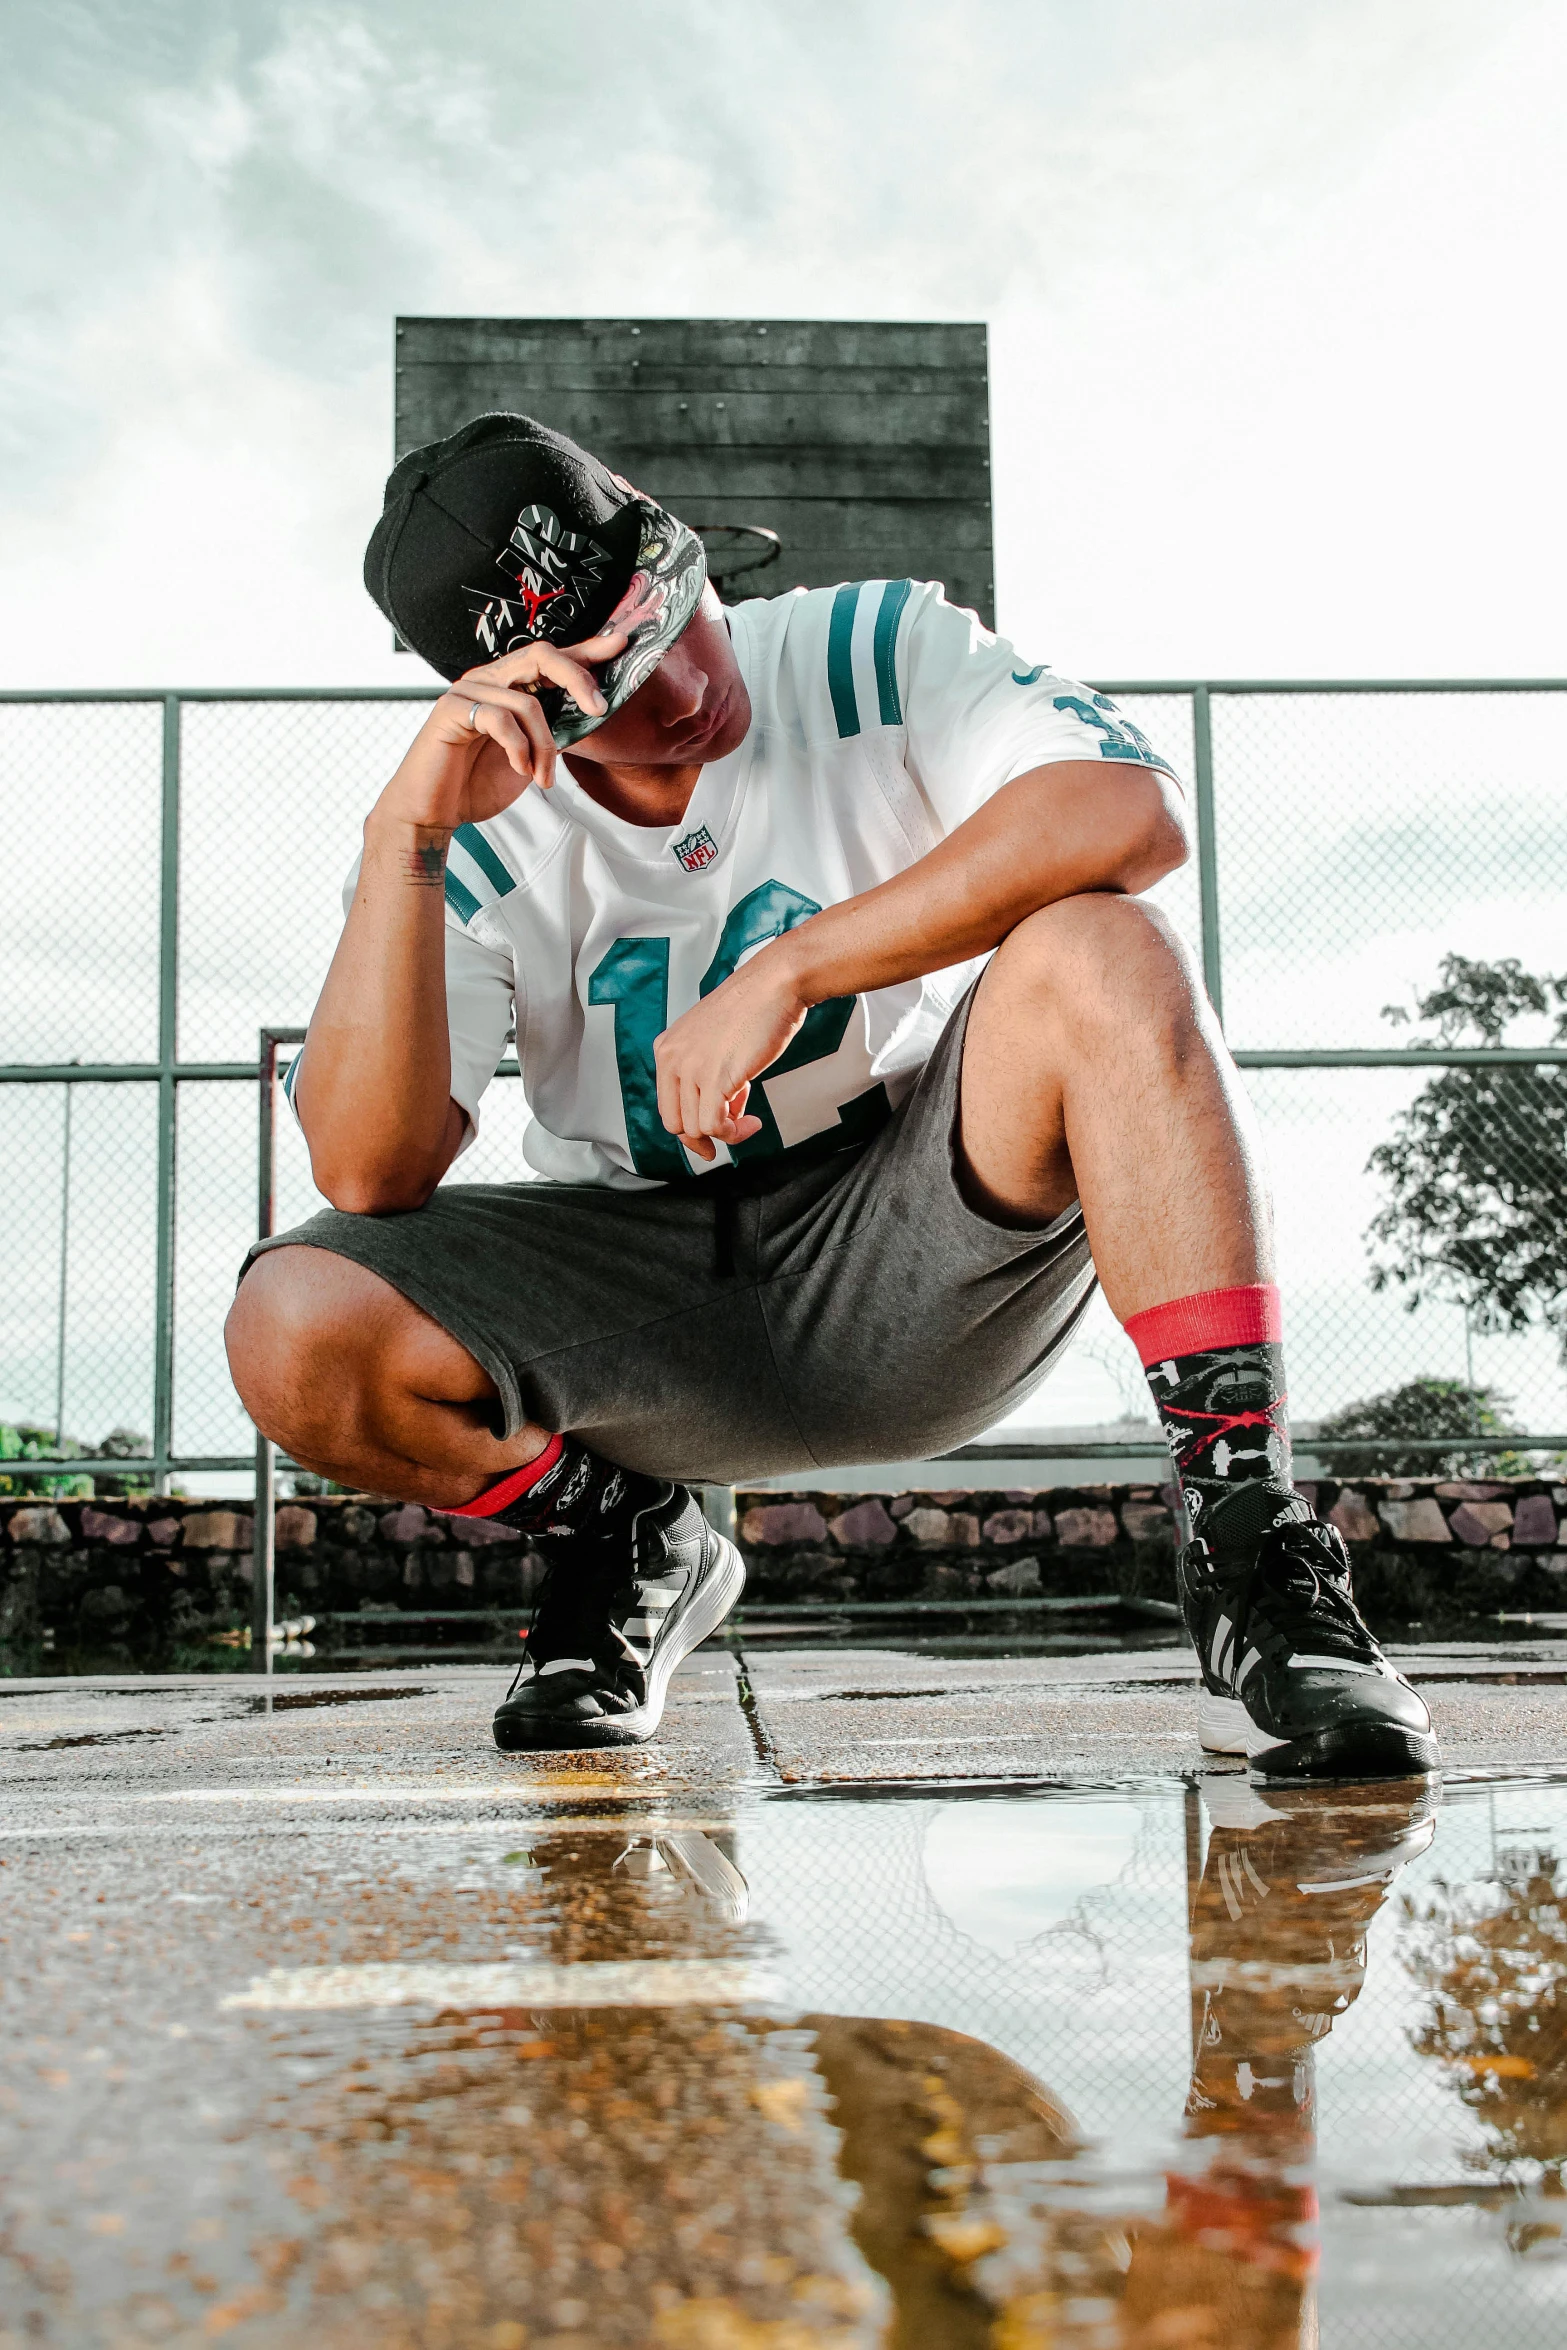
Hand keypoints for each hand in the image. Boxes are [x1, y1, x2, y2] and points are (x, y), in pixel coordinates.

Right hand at [378, 630, 629, 831]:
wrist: (434, 810)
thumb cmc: (477, 783)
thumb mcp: (530, 756)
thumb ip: (553, 732)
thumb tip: (588, 715)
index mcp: (508, 685)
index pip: (551, 658)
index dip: (587, 649)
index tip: (621, 643)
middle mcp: (488, 678)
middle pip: (542, 656)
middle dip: (577, 679)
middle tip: (599, 710)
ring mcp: (468, 690)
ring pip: (527, 701)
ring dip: (545, 746)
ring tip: (543, 777)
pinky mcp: (452, 709)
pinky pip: (501, 719)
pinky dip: (519, 749)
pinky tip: (520, 770)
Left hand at [653, 953, 809, 1161]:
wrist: (776, 984)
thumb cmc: (756, 1008)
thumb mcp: (717, 1043)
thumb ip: (710, 1075)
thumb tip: (723, 1113)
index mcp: (667, 1048)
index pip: (667, 1104)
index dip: (691, 1126)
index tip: (711, 1136)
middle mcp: (672, 1058)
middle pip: (675, 1122)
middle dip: (703, 1137)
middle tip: (730, 1134)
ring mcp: (691, 1069)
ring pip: (696, 1128)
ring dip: (727, 1133)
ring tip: (749, 1120)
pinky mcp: (714, 1079)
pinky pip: (714, 1126)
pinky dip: (734, 1133)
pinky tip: (753, 1122)